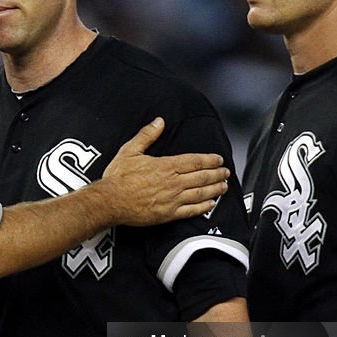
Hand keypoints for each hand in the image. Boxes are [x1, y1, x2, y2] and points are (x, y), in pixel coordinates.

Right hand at [100, 118, 228, 225]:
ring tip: (223, 186)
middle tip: (226, 172)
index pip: (195, 161)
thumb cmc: (118, 178)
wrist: (110, 201)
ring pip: (201, 193)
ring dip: (215, 189)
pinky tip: (210, 204)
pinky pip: (191, 211)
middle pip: (202, 177)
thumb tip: (158, 122)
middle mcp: (173, 183)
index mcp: (166, 166)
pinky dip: (204, 207)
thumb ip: (147, 135)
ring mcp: (172, 199)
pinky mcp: (168, 214)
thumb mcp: (130, 150)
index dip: (210, 160)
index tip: (218, 159)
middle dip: (217, 174)